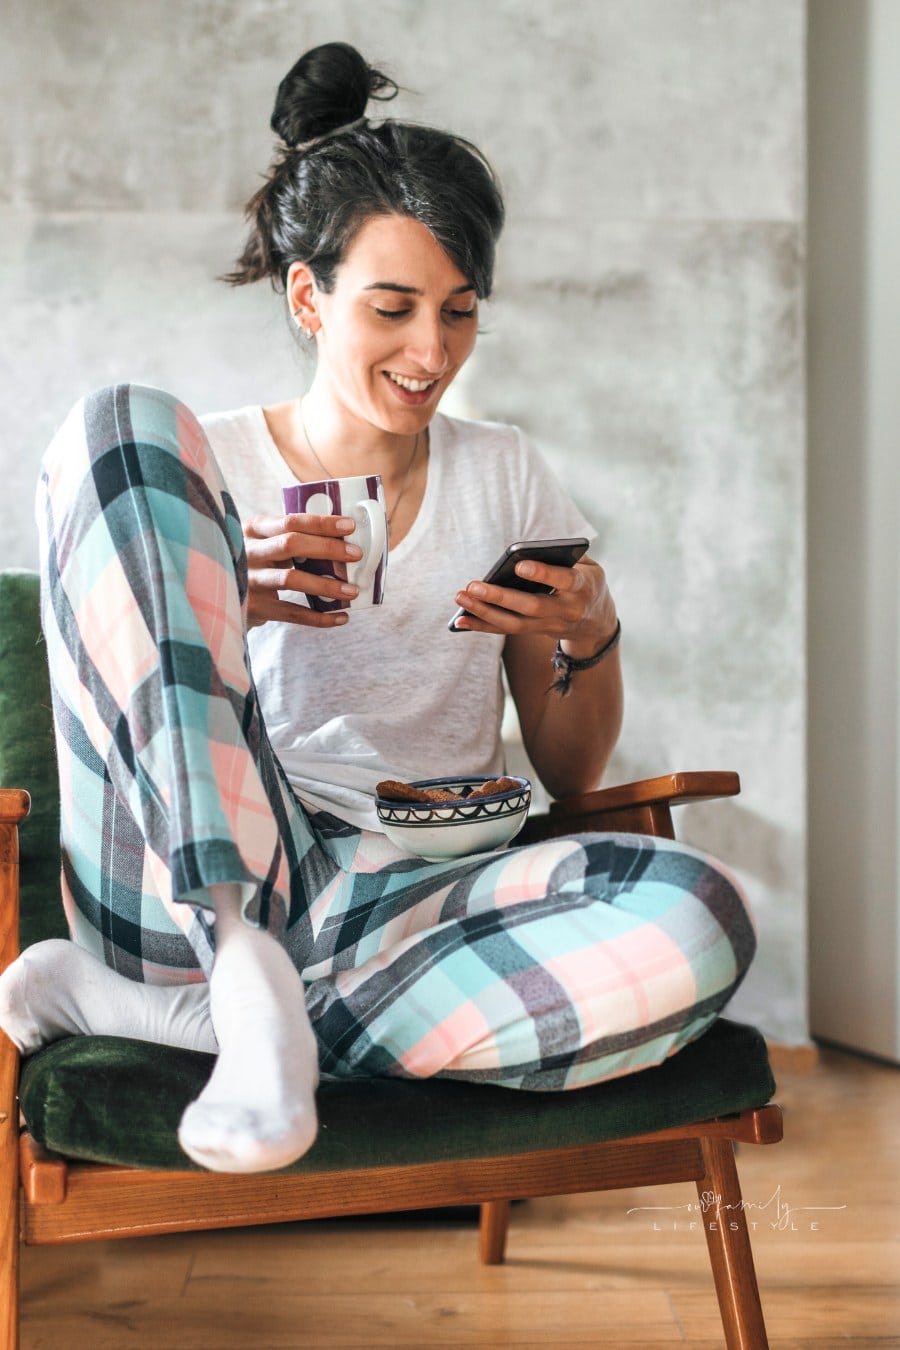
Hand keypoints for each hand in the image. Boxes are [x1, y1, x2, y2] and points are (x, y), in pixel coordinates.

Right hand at [242, 513, 362, 627]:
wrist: (222, 593)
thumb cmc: (259, 562)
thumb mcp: (266, 542)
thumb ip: (293, 538)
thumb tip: (345, 540)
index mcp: (254, 529)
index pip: (290, 521)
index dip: (321, 523)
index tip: (350, 526)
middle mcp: (247, 551)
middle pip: (290, 544)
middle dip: (328, 548)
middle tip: (356, 555)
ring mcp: (248, 580)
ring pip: (291, 579)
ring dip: (326, 586)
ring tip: (353, 591)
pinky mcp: (254, 607)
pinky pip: (292, 613)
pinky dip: (319, 617)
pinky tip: (341, 617)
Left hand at [453, 556, 617, 655]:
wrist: (598, 622)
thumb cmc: (587, 582)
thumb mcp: (588, 566)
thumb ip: (565, 555)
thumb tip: (525, 551)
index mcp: (584, 587)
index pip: (564, 580)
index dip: (543, 574)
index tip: (519, 566)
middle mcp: (567, 610)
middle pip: (531, 606)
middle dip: (501, 597)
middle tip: (473, 585)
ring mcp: (550, 625)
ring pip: (514, 623)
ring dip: (484, 612)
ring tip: (461, 597)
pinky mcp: (536, 632)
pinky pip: (507, 630)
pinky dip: (482, 626)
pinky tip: (460, 620)